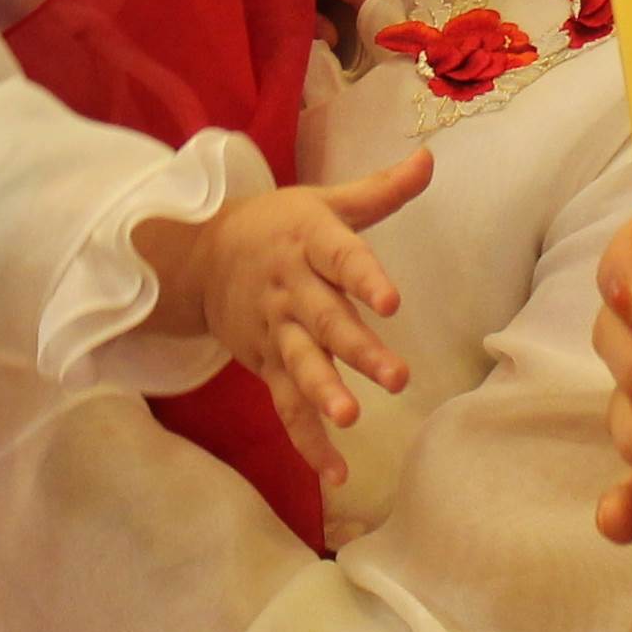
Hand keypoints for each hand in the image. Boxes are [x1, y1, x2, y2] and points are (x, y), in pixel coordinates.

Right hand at [143, 155, 430, 482]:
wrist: (200, 254)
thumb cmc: (278, 226)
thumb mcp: (325, 201)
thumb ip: (381, 190)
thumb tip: (431, 158)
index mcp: (309, 243)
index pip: (342, 258)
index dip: (365, 279)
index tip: (393, 301)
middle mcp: (290, 289)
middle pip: (326, 322)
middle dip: (358, 351)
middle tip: (397, 378)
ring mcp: (276, 332)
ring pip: (301, 366)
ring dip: (325, 395)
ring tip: (351, 420)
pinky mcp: (266, 365)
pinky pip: (287, 407)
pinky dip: (308, 442)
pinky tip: (337, 474)